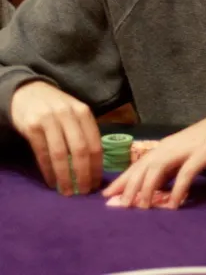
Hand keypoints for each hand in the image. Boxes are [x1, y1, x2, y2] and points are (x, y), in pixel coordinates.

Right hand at [10, 81, 102, 195]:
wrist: (29, 91)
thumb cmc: (57, 106)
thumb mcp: (75, 112)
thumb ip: (84, 131)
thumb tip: (95, 164)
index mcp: (83, 112)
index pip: (95, 142)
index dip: (97, 165)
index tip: (97, 182)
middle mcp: (68, 114)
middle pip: (80, 149)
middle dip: (84, 173)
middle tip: (85, 190)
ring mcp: (49, 119)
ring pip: (61, 154)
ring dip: (65, 176)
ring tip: (68, 191)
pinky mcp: (32, 127)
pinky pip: (42, 153)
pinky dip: (48, 171)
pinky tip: (52, 182)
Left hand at [103, 109, 205, 208]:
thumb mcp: (184, 156)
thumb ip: (170, 171)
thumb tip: (155, 192)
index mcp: (165, 147)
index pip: (139, 164)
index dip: (123, 179)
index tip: (107, 195)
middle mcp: (171, 146)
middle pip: (144, 166)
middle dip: (129, 185)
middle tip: (118, 206)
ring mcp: (186, 148)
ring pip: (160, 167)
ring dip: (148, 187)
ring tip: (140, 206)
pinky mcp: (203, 153)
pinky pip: (187, 172)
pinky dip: (179, 188)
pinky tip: (174, 204)